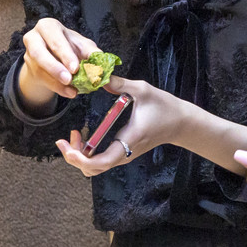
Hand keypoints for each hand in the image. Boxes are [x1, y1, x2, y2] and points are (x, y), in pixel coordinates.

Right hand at [17, 18, 101, 104]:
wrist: (55, 55)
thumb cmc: (70, 46)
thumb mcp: (83, 46)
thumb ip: (93, 54)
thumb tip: (104, 67)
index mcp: (49, 27)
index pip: (55, 38)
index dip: (65, 53)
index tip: (75, 68)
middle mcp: (34, 38)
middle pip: (39, 52)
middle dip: (55, 67)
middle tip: (70, 79)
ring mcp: (29, 55)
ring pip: (39, 69)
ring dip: (56, 81)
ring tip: (72, 89)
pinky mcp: (30, 70)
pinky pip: (42, 80)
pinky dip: (57, 88)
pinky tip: (69, 92)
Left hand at [54, 75, 192, 176]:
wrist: (181, 122)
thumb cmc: (164, 107)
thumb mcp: (143, 90)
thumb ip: (120, 83)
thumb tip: (98, 77)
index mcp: (128, 140)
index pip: (100, 162)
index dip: (79, 158)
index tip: (66, 145)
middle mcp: (124, 153)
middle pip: (91, 169)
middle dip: (74, 157)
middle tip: (66, 139)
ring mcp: (124, 155)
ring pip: (94, 167)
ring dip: (80, 156)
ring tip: (75, 136)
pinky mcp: (123, 153)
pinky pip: (100, 161)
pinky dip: (88, 153)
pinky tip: (85, 136)